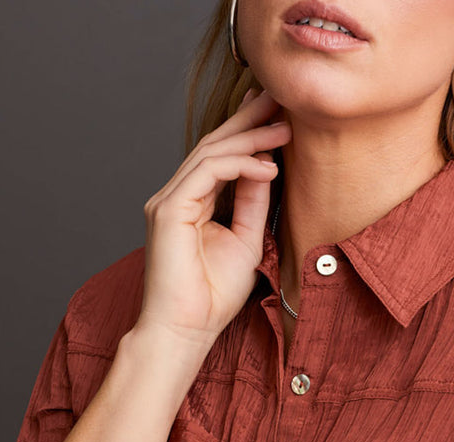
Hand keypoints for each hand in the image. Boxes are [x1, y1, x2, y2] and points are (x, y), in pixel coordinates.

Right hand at [134, 87, 291, 354]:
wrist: (185, 331)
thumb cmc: (212, 298)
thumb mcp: (247, 241)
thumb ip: (254, 203)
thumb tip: (268, 166)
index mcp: (191, 203)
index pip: (220, 158)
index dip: (248, 133)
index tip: (280, 117)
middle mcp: (176, 196)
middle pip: (214, 145)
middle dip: (249, 120)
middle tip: (281, 99)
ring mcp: (168, 200)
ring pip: (211, 153)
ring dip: (251, 138)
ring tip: (285, 129)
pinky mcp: (169, 209)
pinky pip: (208, 172)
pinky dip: (241, 165)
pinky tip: (269, 166)